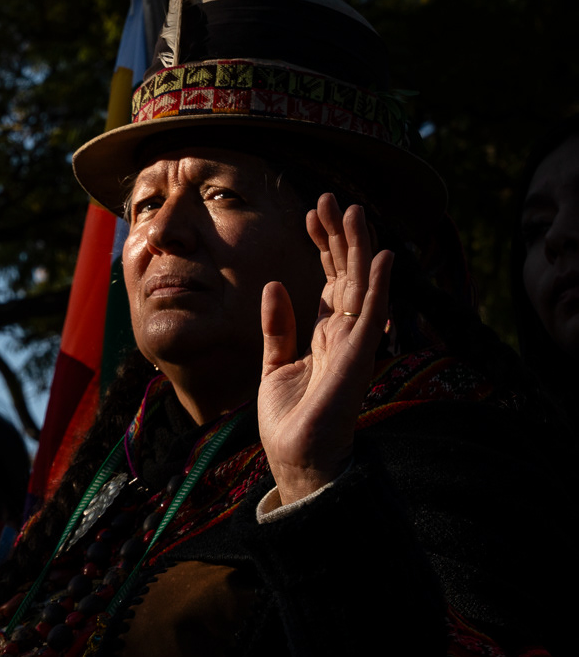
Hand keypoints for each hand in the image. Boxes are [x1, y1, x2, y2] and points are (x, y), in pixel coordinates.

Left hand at [259, 194, 392, 505]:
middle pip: (345, 275)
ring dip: (359, 247)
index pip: (329, 281)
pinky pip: (372, 315)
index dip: (322, 247)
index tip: (310, 214)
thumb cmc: (289, 419)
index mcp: (326, 336)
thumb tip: (274, 285)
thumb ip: (278, 328)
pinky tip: (382, 255)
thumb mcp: (274, 365)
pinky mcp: (359, 358)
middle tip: (329, 198)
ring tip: (353, 209)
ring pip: (360, 285)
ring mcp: (355, 344)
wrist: (295, 457)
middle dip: (338, 237)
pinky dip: (378, 285)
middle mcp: (345, 335)